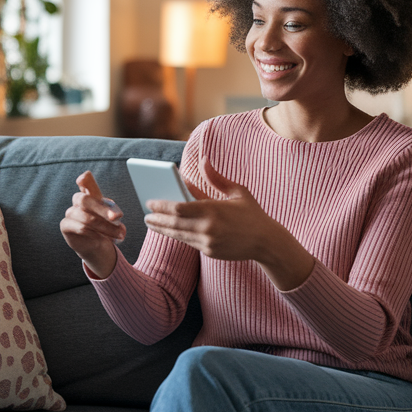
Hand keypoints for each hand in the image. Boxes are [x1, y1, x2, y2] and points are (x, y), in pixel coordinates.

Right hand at [60, 171, 125, 278]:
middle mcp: (79, 201)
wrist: (97, 246)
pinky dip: (94, 234)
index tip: (82, 179)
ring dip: (105, 227)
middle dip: (102, 209)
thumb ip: (114, 213)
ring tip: (119, 234)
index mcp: (92, 194)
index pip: (86, 182)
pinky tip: (102, 239)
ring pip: (86, 217)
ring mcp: (71, 212)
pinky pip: (80, 228)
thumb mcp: (113, 218)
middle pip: (84, 199)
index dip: (84, 180)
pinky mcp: (66, 225)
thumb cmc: (105, 228)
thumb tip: (116, 216)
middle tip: (116, 218)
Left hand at [144, 159, 314, 289]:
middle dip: (157, 219)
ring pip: (178, 235)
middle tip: (145, 215)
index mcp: (214, 209)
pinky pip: (188, 242)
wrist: (266, 242)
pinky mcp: (210, 252)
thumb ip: (216, 177)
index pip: (178, 208)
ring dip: (163, 229)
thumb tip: (202, 159)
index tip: (150, 201)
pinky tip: (169, 230)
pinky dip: (177, 235)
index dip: (161, 205)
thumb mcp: (238, 191)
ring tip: (151, 223)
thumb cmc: (252, 213)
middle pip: (174, 224)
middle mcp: (208, 228)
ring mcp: (208, 242)